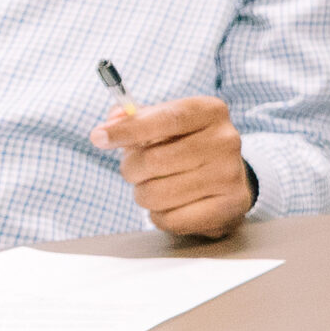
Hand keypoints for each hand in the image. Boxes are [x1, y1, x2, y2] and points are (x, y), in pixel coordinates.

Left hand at [92, 96, 253, 237]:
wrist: (229, 177)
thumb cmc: (186, 145)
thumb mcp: (165, 122)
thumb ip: (134, 118)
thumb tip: (111, 122)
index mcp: (210, 111)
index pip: (166, 118)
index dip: (128, 129)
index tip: (98, 137)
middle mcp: (226, 140)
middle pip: (154, 160)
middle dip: (131, 169)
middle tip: (135, 170)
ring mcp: (230, 175)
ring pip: (157, 194)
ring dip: (144, 194)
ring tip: (156, 187)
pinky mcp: (229, 206)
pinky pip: (171, 219)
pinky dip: (160, 216)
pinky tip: (171, 205)